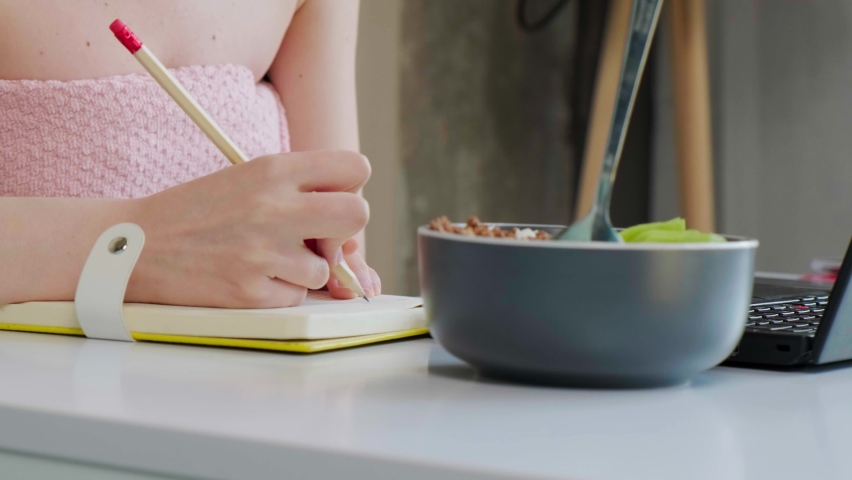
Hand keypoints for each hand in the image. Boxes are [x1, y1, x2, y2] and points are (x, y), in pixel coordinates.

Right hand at [125, 150, 370, 307]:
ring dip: (304, 269)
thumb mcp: (248, 179)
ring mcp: (264, 252)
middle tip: (320, 239)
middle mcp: (274, 207)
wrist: (135, 245)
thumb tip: (351, 229)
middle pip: (358, 214)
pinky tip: (247, 276)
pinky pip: (295, 297)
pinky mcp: (252, 292)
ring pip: (326, 269)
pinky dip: (279, 291)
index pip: (355, 167)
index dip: (351, 187)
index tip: (331, 200)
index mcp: (274, 170)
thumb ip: (301, 192)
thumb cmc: (199, 211)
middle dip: (346, 232)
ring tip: (263, 257)